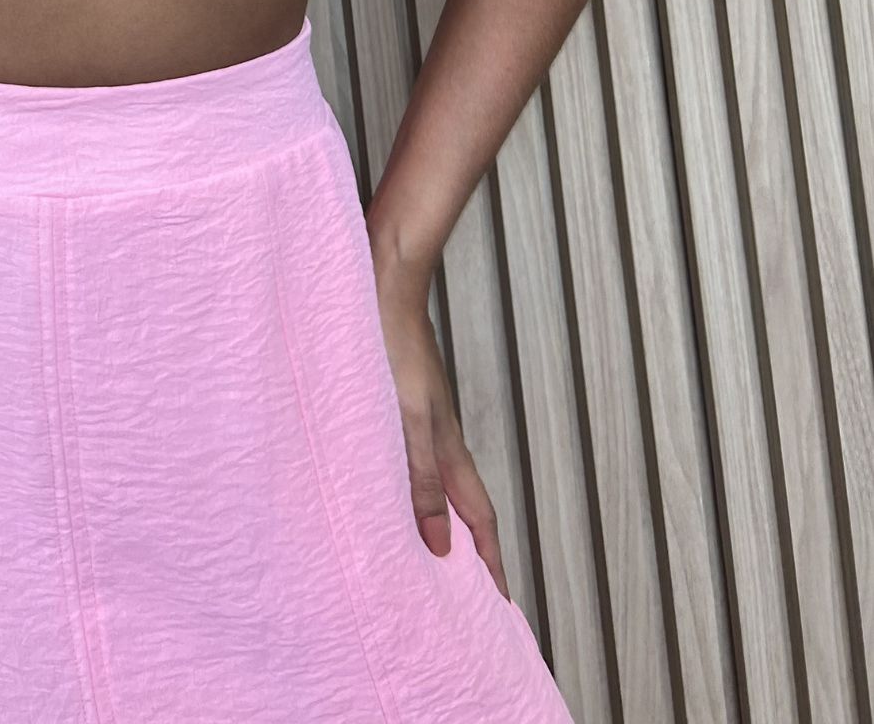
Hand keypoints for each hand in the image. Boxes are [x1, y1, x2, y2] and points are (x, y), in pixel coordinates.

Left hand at [370, 263, 510, 599]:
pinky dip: (414, 486)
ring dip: (440, 519)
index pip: (478, 518)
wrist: (385, 285)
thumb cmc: (394, 346)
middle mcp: (440, 439)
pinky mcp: (401, 402)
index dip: (491, 561)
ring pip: (438, 483)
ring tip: (432, 555)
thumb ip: (422, 480)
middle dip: (472, 549)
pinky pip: (415, 458)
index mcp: (447, 449)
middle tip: (472, 593)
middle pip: (463, 505)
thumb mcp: (407, 421)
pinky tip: (391, 488)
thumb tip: (441, 546)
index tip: (503, 603)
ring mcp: (423, 419)